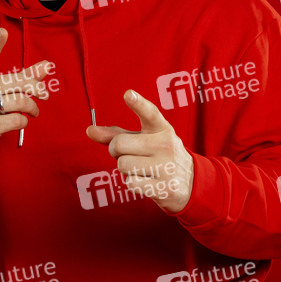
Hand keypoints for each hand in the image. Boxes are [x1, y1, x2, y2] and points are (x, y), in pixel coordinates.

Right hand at [0, 28, 49, 155]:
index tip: (3, 32)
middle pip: (18, 82)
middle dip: (37, 88)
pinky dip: (24, 121)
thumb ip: (25, 76)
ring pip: (21, 102)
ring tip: (34, 111)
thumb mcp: (3, 87)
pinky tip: (18, 121)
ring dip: (32, 108)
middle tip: (45, 95)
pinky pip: (18, 119)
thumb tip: (48, 64)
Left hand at [87, 89, 193, 212]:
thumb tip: (89, 130)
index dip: (138, 104)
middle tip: (129, 153)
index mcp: (161, 128)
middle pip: (119, 144)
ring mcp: (166, 166)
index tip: (128, 94)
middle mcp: (165, 144)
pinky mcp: (163, 187)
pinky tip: (147, 180)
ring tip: (142, 168)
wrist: (191, 182)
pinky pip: (130, 182)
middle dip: (116, 150)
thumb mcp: (143, 139)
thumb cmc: (159, 155)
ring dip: (126, 168)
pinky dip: (133, 183)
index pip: (150, 113)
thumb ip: (116, 134)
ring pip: (122, 164)